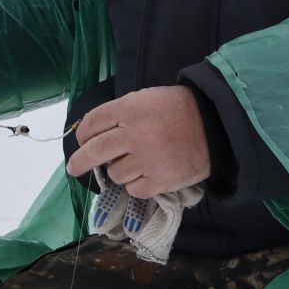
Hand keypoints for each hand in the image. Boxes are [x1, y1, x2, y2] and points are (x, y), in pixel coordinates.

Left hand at [64, 86, 210, 197]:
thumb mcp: (146, 98)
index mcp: (129, 109)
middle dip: (79, 161)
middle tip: (73, 168)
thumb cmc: (177, 109)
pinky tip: (148, 174)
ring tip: (136, 162)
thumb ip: (120, 113)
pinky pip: (134, 189)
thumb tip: (93, 132)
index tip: (82, 141)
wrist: (214, 125)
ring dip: (119, 170)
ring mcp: (146, 160)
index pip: (92, 123)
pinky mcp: (159, 181)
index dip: (83, 134)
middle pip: (94, 151)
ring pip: (115, 173)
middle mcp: (133, 135)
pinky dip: (137, 185)